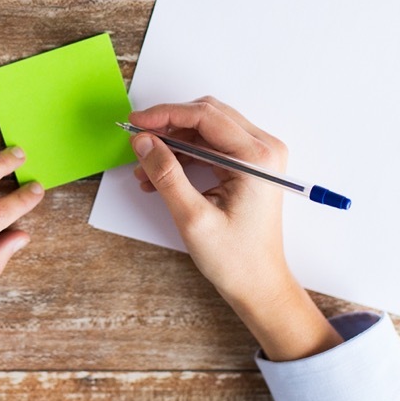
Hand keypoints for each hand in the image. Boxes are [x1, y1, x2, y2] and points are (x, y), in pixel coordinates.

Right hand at [130, 97, 340, 360]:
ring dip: (174, 142)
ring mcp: (258, 157)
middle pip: (207, 116)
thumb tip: (143, 141)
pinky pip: (211, 146)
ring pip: (206, 129)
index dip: (165, 114)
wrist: (260, 285)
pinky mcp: (249, 166)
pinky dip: (184, 154)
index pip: (205, 117)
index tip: (135, 122)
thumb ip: (166, 174)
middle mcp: (263, 150)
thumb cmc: (236, 259)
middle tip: (137, 139)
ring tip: (145, 167)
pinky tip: (161, 174)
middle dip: (168, 125)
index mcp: (257, 158)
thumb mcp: (193, 218)